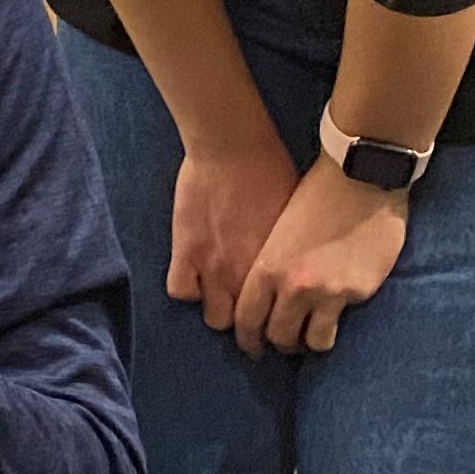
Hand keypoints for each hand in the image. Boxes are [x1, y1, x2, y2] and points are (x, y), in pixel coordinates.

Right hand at [167, 135, 302, 333]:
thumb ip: (289, 252)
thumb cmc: (272, 172)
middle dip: (248, 322)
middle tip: (247, 309)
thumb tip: (295, 269)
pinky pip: (180, 290)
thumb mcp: (295, 219)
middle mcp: (247, 276)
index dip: (274, 320)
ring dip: (217, 308)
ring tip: (219, 295)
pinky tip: (194, 276)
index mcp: (276, 269)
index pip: (277, 316)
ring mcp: (213, 267)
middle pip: (248, 325)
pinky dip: (187, 288)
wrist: (233, 148)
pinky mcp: (185, 251)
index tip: (273, 317)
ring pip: (214, 317)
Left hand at [230, 159, 406, 355]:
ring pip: (312, 342)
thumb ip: (269, 266)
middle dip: (279, 345)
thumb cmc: (315, 195)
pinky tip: (338, 313)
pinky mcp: (356, 292)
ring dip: (310, 342)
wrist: (359, 178)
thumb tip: (265, 296)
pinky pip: (341, 324)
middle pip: (278, 337)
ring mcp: (326, 292)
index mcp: (266, 267)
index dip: (248, 339)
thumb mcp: (277, 231)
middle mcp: (292, 286)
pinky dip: (337, 322)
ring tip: (311, 336)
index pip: (247, 320)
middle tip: (284, 345)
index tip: (253, 346)